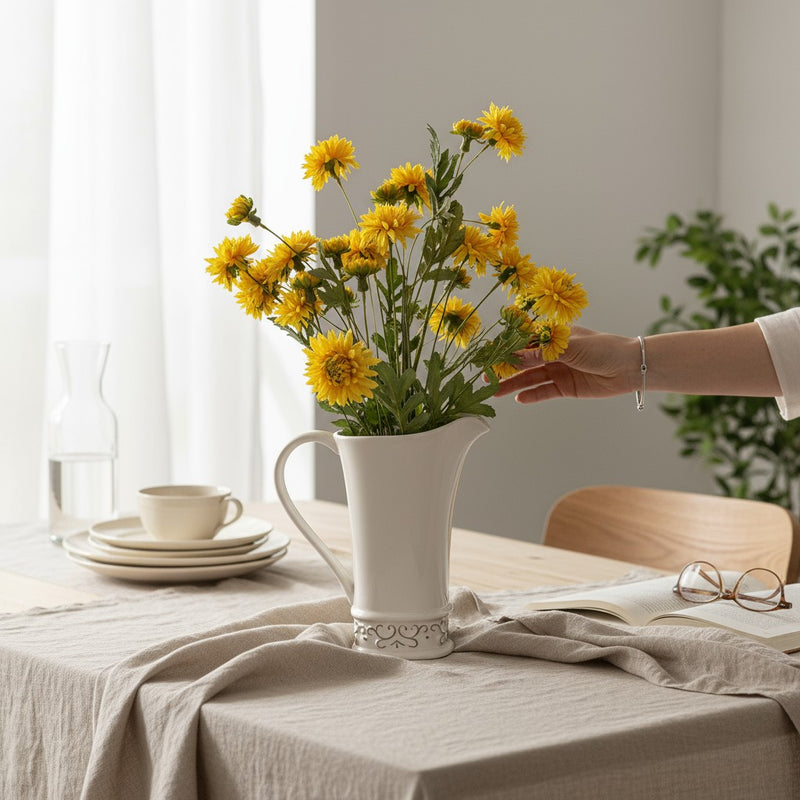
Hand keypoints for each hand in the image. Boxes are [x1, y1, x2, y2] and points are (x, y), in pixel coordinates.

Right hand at [494, 327, 640, 403]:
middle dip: (504, 368)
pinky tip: (519, 399)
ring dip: (513, 384)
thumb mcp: (570, 347)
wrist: (630, 368)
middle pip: (524, 361)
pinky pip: (545, 391)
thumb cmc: (603, 348)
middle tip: (485, 377)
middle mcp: (554, 352)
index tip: (487, 354)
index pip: (524, 341)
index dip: (506, 348)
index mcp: (554, 335)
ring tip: (494, 392)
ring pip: (530, 378)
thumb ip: (542, 353)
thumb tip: (515, 356)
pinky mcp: (566, 387)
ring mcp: (559, 370)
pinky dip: (532, 395)